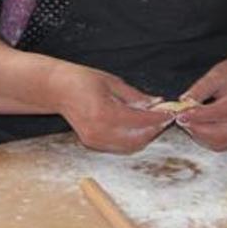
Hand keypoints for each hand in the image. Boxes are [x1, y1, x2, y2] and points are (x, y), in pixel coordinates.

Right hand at [49, 63, 173, 153]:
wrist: (56, 89)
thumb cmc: (80, 80)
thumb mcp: (111, 82)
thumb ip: (135, 96)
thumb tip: (157, 104)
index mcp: (104, 113)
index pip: (140, 121)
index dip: (158, 118)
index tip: (171, 112)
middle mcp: (100, 131)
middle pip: (138, 138)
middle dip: (154, 129)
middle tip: (164, 118)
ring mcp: (95, 140)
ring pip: (131, 146)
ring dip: (145, 136)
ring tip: (153, 122)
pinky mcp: (92, 143)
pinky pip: (119, 146)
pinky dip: (133, 139)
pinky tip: (138, 128)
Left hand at [177, 50, 226, 150]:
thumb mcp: (215, 75)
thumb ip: (199, 89)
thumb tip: (182, 102)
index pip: (218, 113)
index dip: (196, 116)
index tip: (179, 114)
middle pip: (218, 134)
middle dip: (194, 128)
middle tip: (179, 117)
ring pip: (216, 143)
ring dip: (197, 134)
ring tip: (187, 119)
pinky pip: (218, 145)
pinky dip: (203, 138)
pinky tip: (196, 125)